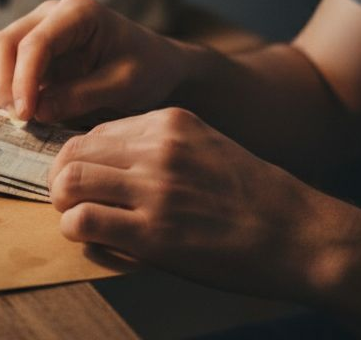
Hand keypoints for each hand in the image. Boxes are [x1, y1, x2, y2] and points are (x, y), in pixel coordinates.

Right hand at [0, 0, 191, 122]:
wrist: (155, 67)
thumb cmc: (146, 70)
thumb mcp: (123, 86)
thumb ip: (81, 96)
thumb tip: (36, 110)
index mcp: (78, 12)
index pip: (35, 42)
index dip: (23, 80)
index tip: (27, 115)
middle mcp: (49, 14)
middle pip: (3, 42)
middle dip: (4, 84)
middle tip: (22, 120)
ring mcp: (34, 28)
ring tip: (20, 116)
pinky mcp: (26, 48)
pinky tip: (19, 107)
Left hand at [48, 106, 346, 299]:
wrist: (298, 235)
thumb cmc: (254, 198)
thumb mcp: (207, 147)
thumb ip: (160, 147)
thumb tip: (107, 162)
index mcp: (170, 122)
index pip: (96, 130)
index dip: (82, 157)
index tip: (86, 178)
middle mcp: (158, 149)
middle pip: (73, 151)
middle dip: (62, 178)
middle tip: (70, 201)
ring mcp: (155, 189)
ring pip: (69, 181)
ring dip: (64, 204)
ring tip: (79, 218)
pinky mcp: (153, 233)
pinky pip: (82, 222)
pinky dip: (76, 231)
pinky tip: (96, 238)